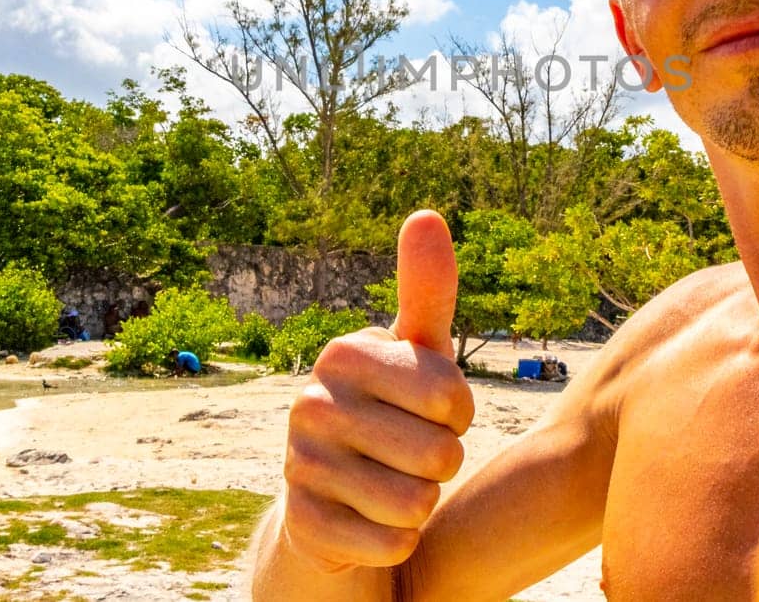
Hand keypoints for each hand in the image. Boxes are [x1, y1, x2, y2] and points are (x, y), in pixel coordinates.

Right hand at [280, 209, 475, 569]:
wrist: (333, 494)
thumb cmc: (393, 407)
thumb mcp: (414, 350)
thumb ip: (425, 289)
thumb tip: (426, 214)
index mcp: (343, 354)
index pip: (451, 396)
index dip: (459, 414)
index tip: (434, 410)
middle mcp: (310, 403)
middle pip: (438, 454)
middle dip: (442, 462)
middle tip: (413, 452)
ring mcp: (300, 466)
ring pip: (416, 503)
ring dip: (421, 502)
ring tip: (395, 482)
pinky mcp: (303, 525)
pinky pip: (391, 543)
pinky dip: (398, 540)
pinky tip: (373, 519)